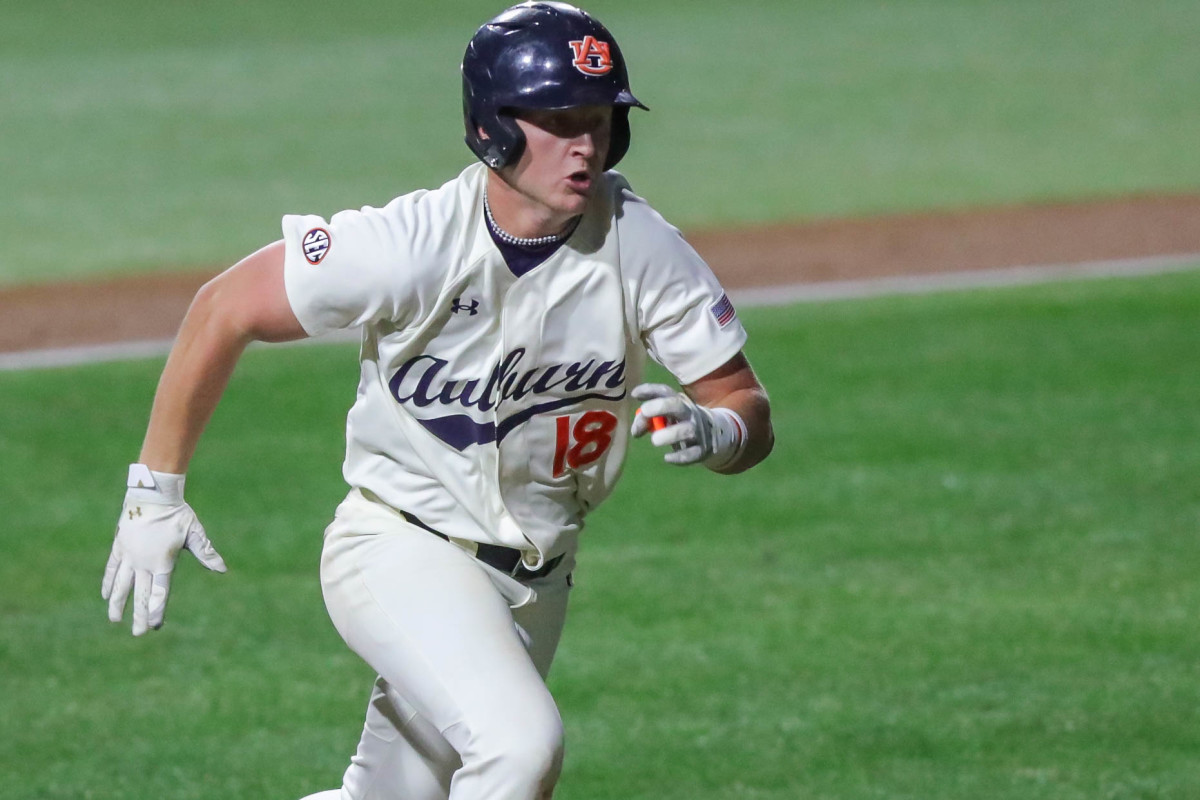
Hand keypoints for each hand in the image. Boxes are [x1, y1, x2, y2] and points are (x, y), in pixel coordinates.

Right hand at [102, 465, 225, 635]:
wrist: (153, 493)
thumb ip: (206, 553)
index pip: (160, 591)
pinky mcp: (120, 546)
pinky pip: (111, 569)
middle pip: (141, 594)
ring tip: (115, 620)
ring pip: (121, 585)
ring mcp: (130, 555)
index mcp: (163, 562)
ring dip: (118, 604)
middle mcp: (144, 562)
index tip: (155, 625)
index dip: (157, 609)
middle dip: (139, 615)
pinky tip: (105, 595)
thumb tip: (222, 570)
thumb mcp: (194, 533)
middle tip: (137, 633)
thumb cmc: (178, 514)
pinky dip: (108, 582)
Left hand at [630, 383, 745, 468]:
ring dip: (669, 434)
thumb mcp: (668, 416)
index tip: (635, 394)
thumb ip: (649, 419)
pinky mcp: (701, 450)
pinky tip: (667, 458)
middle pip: (677, 405)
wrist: (714, 435)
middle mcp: (689, 413)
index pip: (665, 392)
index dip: (650, 390)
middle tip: (644, 411)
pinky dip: (679, 457)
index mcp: (679, 402)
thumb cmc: (681, 422)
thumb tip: (636, 430)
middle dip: (661, 406)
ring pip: (686, 430)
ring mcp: (697, 431)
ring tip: (654, 440)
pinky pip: (691, 453)